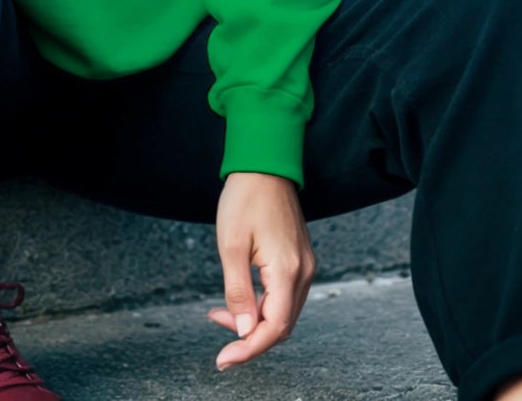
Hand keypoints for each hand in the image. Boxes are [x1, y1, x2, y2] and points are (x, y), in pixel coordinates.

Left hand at [208, 172, 316, 371]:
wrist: (265, 163)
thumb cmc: (244, 198)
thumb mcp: (230, 245)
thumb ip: (238, 292)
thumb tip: (245, 332)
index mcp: (287, 271)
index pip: (274, 328)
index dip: (249, 349)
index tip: (224, 359)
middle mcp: (303, 272)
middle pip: (282, 325)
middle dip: (249, 335)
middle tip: (216, 328)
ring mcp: (305, 264)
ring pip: (284, 312)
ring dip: (256, 320)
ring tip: (221, 312)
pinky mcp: (300, 258)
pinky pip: (286, 295)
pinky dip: (264, 304)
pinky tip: (242, 298)